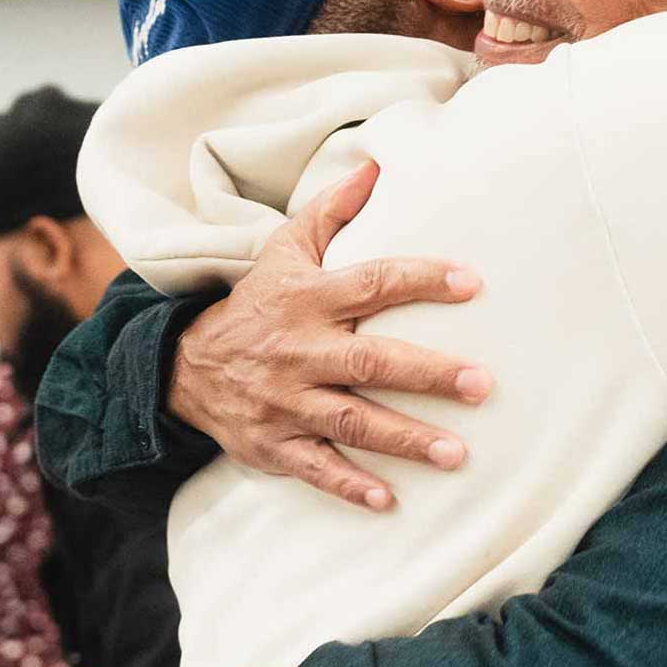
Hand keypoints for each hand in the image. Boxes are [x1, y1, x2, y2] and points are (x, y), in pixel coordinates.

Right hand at [169, 160, 491, 509]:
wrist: (184, 366)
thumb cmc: (255, 303)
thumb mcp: (284, 251)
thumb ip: (332, 212)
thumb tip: (374, 166)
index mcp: (309, 300)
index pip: (372, 283)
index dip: (421, 280)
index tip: (471, 282)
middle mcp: (301, 352)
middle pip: (370, 363)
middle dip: (427, 373)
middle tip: (482, 384)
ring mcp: (287, 402)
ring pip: (351, 422)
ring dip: (404, 439)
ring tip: (456, 454)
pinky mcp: (274, 444)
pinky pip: (315, 468)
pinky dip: (349, 485)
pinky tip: (390, 500)